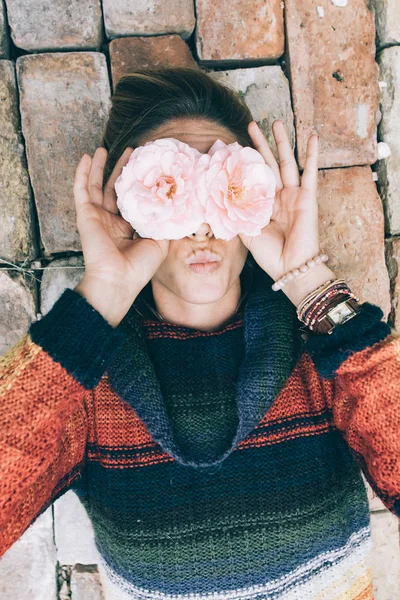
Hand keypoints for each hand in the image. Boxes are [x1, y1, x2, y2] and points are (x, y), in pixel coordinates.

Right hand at [73, 146, 169, 298]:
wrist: (118, 280)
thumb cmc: (139, 267)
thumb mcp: (160, 242)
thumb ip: (164, 222)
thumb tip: (175, 204)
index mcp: (128, 228)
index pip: (134, 200)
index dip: (140, 184)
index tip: (150, 168)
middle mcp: (112, 221)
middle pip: (115, 189)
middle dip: (123, 170)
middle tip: (132, 152)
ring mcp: (97, 217)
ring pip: (96, 186)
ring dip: (100, 167)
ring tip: (104, 149)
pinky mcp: (86, 215)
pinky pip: (81, 189)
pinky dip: (82, 173)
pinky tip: (87, 157)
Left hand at [239, 120, 319, 282]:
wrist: (289, 267)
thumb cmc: (268, 254)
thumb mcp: (246, 232)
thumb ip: (236, 214)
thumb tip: (216, 198)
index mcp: (263, 205)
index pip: (253, 178)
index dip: (244, 163)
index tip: (234, 146)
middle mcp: (278, 197)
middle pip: (268, 164)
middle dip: (260, 144)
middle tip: (252, 124)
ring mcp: (293, 195)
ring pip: (287, 162)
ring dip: (282, 142)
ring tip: (276, 122)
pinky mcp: (307, 197)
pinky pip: (310, 172)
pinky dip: (312, 154)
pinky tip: (312, 136)